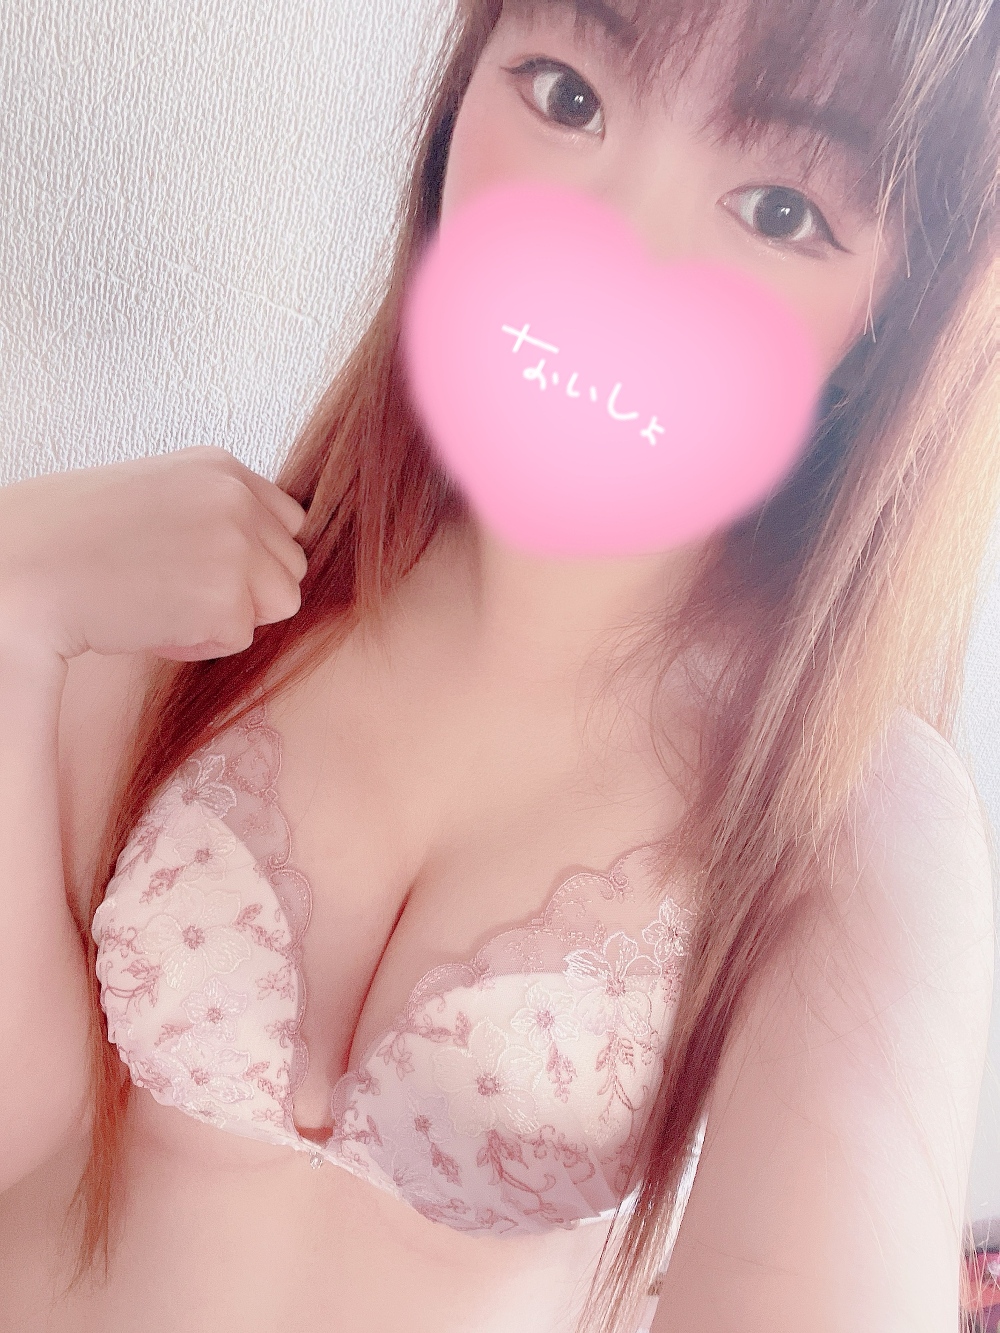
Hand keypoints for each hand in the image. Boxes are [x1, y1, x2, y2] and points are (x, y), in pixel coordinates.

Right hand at [0, 446, 308, 661]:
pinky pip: (238, 639)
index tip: (201, 570)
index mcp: (219, 467)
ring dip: (226, 618)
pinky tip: (146, 623)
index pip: (286, 522)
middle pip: (289, 567)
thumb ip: (211, 514)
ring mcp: (237, 545)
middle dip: (245, 591)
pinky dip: (197, 644)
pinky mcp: (227, 598)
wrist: (22, 569)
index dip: (251, 558)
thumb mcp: (155, 498)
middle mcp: (237, 498)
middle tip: (172, 592)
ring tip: (161, 606)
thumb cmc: (68, 540)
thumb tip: (254, 557)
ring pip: (276, 605)